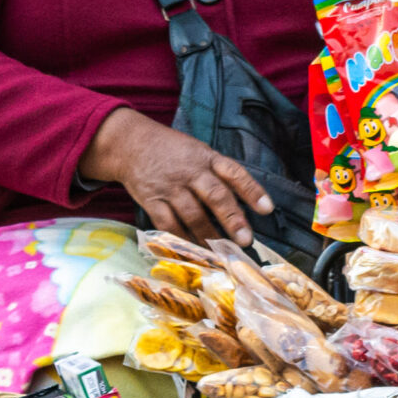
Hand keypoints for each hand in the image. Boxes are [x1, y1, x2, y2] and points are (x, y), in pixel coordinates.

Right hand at [79, 107, 272, 246]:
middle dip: (232, 219)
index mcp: (207, 158)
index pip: (234, 173)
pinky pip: (169, 224)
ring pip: (193, 215)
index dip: (252, 191)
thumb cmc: (172, 151)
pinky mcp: (152, 200)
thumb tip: (244, 203)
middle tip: (245, 240)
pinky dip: (182, 239)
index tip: (267, 209)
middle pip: (215, 196)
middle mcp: (190, 172)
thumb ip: (218, 173)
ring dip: (209, 236)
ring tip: (223, 253)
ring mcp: (170, 187)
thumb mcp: (199, 152)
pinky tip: (194, 250)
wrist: (130, 144)